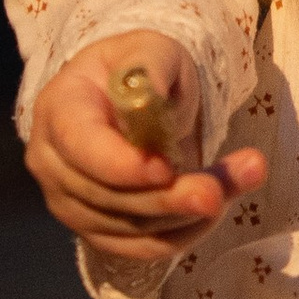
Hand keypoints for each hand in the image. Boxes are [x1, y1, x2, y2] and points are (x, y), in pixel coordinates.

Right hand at [25, 31, 267, 260]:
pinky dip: (185, 233)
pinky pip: (142, 248)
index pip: (79, 147)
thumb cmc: (140, 68)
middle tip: (218, 192)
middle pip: (107, 197)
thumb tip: (149, 99)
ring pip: (130, 229)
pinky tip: (221, 205)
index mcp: (59, 109)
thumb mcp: (150, 49)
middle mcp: (54, 164)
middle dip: (168, 198)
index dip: (120, 165)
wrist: (135, 98)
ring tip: (244, 179)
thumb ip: (149, 68)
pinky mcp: (98, 232)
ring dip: (189, 214)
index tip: (165, 169)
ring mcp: (71, 204)